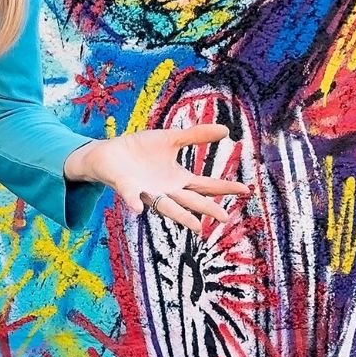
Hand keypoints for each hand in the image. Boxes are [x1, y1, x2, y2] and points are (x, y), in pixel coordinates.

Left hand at [63, 124, 249, 231]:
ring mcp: (146, 191)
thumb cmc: (141, 149)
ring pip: (165, 206)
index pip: (205, 185)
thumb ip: (195, 136)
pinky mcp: (126, 187)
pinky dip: (134, 201)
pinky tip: (138, 208)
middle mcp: (165, 190)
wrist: (109, 153)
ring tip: (196, 226)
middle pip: (189, 200)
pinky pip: (131, 196)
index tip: (246, 190)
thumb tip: (226, 130)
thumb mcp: (170, 139)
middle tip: (223, 217)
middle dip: (205, 208)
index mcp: (177, 178)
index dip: (224, 187)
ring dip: (180, 216)